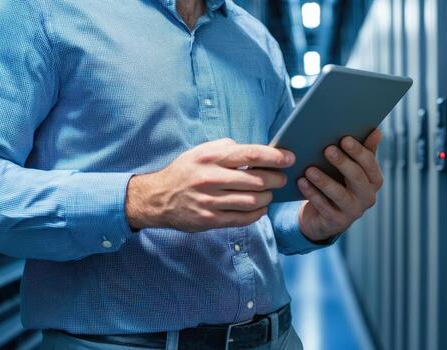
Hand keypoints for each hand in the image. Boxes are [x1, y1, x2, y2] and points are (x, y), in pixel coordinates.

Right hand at [125, 138, 294, 231]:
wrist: (157, 198)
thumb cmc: (186, 171)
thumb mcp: (202, 151)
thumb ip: (228, 148)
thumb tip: (258, 151)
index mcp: (211, 157)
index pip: (251, 154)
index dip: (275, 156)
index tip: (290, 158)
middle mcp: (211, 178)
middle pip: (257, 180)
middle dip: (276, 179)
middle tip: (281, 178)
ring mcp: (210, 201)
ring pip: (253, 201)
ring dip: (268, 197)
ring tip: (269, 193)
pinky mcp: (210, 220)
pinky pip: (243, 218)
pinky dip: (258, 213)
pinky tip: (260, 207)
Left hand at [297, 129, 383, 241]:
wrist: (325, 216)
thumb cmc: (340, 184)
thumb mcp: (352, 168)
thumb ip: (364, 150)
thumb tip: (377, 131)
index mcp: (374, 180)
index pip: (370, 164)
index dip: (358, 151)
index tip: (344, 138)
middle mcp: (367, 197)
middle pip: (357, 178)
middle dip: (342, 163)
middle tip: (327, 149)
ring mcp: (353, 211)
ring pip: (340, 194)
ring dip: (324, 181)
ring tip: (309, 169)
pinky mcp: (337, 222)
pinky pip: (324, 207)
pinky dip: (312, 194)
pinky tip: (301, 182)